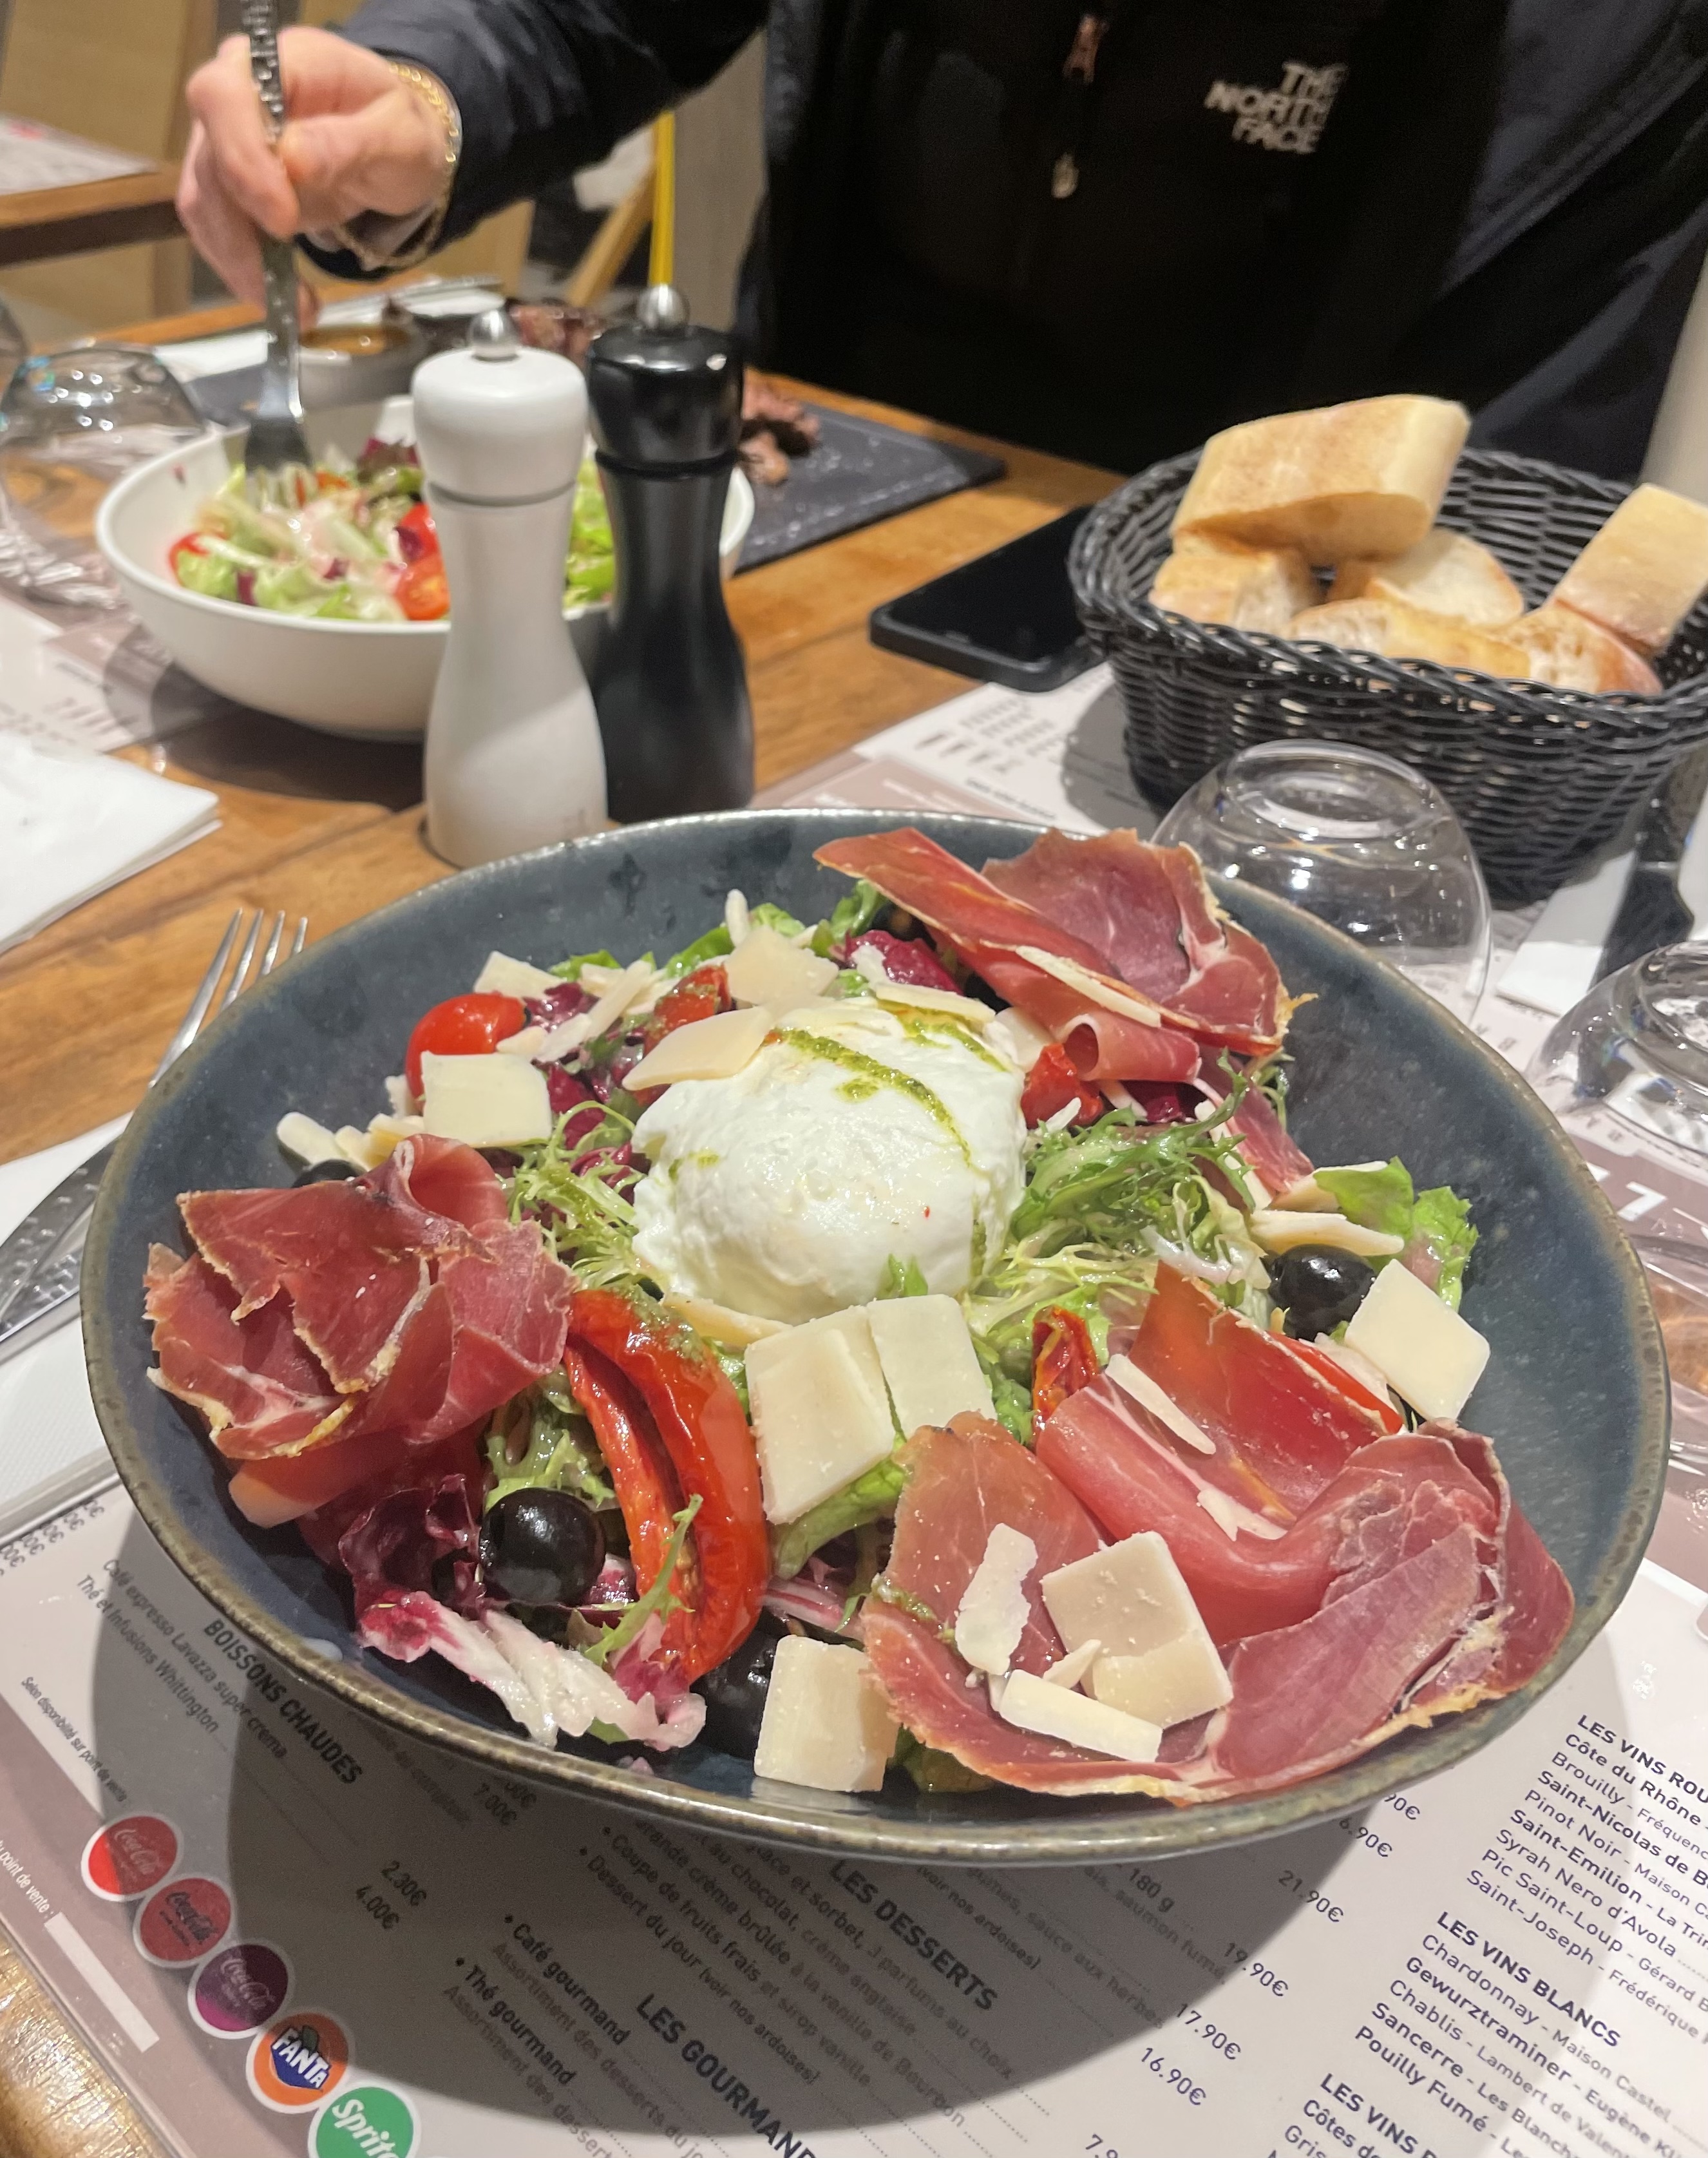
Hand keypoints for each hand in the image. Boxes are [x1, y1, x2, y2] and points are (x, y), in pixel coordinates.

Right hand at [178, 27, 450, 313]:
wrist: (392, 146)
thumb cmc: (398, 130)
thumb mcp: (397, 136)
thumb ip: (348, 143)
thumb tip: (293, 160)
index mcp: (279, 63)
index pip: (225, 98)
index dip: (242, 160)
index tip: (281, 219)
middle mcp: (236, 94)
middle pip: (207, 159)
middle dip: (242, 231)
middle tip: (289, 289)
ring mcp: (223, 140)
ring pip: (204, 204)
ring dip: (243, 264)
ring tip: (299, 307)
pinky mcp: (225, 186)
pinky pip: (216, 231)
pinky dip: (244, 271)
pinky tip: (284, 299)